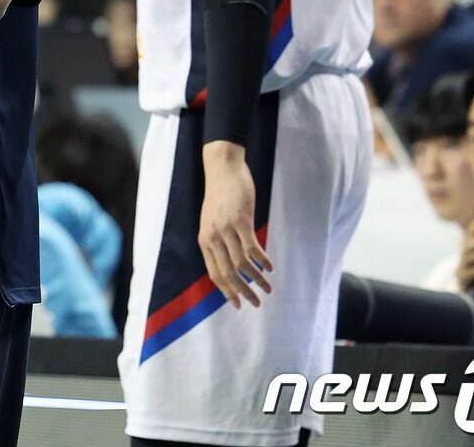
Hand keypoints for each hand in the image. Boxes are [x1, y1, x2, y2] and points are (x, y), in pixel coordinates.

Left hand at [199, 142, 273, 308]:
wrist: (222, 169)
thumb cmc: (219, 197)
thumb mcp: (212, 222)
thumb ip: (219, 242)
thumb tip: (233, 265)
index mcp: (204, 240)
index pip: (214, 274)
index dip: (227, 291)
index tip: (239, 304)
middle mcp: (212, 237)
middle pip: (228, 273)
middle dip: (243, 292)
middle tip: (257, 304)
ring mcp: (226, 229)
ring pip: (241, 263)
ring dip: (256, 280)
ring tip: (268, 289)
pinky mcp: (240, 220)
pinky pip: (252, 247)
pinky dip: (262, 261)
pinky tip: (270, 268)